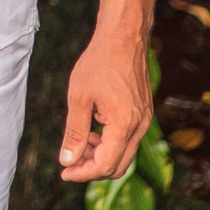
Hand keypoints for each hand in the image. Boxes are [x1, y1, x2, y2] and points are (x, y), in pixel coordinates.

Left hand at [58, 30, 151, 180]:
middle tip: (69, 162)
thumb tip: (68, 161)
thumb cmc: (100, 62)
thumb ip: (75, 132)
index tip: (64, 172)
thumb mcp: (79, 97)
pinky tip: (93, 131)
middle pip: (118, 166)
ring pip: (124, 154)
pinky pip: (128, 140)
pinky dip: (110, 143)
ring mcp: (145, 120)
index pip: (106, 165)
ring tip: (79, 143)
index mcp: (125, 124)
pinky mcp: (144, 114)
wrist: (124, 37)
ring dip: (101, 156)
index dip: (83, 173)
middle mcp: (140, 126)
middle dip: (92, 169)